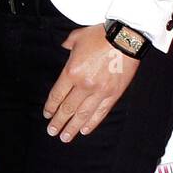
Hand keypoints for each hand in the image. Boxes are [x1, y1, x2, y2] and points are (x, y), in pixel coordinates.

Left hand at [44, 24, 138, 141]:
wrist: (125, 38)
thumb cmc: (101, 35)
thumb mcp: (78, 37)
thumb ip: (68, 45)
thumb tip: (63, 47)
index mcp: (72, 72)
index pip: (57, 95)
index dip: (51, 107)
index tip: (47, 115)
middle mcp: (84, 85)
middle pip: (68, 108)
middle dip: (58, 121)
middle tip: (52, 131)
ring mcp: (99, 92)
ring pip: (83, 114)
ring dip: (72, 127)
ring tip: (65, 137)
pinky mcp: (113, 95)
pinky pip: (100, 112)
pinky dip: (92, 123)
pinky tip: (84, 130)